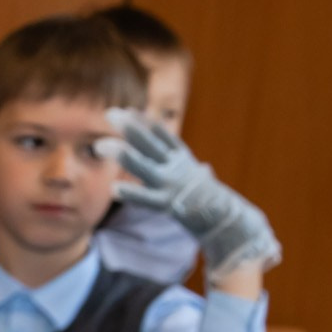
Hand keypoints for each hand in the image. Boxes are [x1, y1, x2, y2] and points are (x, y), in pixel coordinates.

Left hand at [101, 108, 280, 278]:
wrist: (230, 220)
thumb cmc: (213, 203)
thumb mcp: (203, 182)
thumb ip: (196, 174)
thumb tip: (204, 170)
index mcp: (184, 161)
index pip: (162, 136)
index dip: (145, 122)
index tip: (128, 110)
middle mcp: (178, 168)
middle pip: (150, 143)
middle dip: (130, 128)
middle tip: (109, 113)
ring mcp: (173, 185)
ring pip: (144, 166)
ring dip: (123, 155)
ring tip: (100, 146)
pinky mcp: (171, 204)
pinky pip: (147, 199)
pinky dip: (132, 194)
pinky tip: (113, 188)